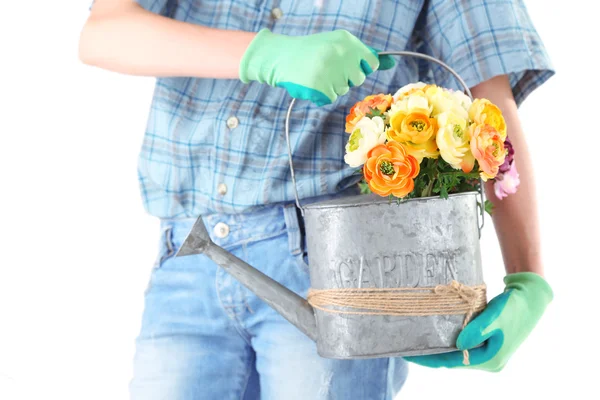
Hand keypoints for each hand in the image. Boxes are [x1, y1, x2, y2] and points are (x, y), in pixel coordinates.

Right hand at [239, 29, 394, 105]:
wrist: (280, 56)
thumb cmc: (312, 52)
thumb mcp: (337, 46)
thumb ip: (363, 55)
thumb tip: (390, 63)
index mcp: (346, 41)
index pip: (369, 63)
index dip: (359, 68)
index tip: (346, 65)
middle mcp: (339, 54)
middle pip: (357, 79)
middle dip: (343, 78)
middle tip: (325, 68)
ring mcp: (329, 71)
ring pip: (342, 90)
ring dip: (331, 86)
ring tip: (315, 74)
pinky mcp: (319, 86)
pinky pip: (329, 98)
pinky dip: (320, 95)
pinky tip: (310, 83)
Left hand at [405, 272, 552, 371]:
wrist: (531, 298)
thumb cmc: (514, 307)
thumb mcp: (495, 317)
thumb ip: (476, 330)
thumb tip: (457, 345)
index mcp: (490, 360)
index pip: (452, 362)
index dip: (428, 359)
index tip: (409, 353)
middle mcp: (488, 361)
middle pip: (452, 360)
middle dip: (430, 354)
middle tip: (407, 345)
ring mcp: (488, 352)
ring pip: (456, 352)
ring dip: (438, 346)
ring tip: (416, 340)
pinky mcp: (487, 342)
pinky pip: (462, 344)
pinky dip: (448, 339)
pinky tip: (435, 332)